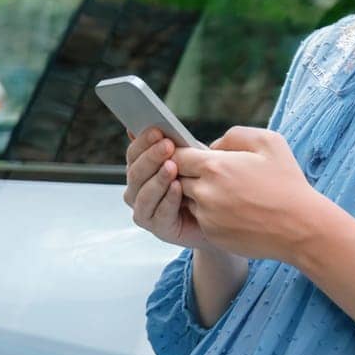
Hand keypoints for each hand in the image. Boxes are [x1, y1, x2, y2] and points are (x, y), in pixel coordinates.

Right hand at [123, 127, 209, 249]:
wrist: (219, 217)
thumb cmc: (202, 183)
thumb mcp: (191, 159)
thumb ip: (172, 145)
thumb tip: (143, 126)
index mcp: (142, 170)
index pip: (134, 153)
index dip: (143, 141)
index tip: (157, 130)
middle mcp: (137, 190)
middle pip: (135, 172)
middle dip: (151, 157)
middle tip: (167, 145)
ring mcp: (144, 210)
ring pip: (143, 193)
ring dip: (158, 178)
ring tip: (172, 166)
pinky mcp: (157, 228)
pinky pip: (159, 213)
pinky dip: (168, 199)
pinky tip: (177, 187)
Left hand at [171, 126, 321, 262]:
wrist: (301, 226)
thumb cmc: (287, 182)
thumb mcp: (269, 142)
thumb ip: (234, 136)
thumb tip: (212, 146)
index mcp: (215, 166)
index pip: (176, 156)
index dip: (181, 154)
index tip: (190, 155)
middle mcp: (204, 191)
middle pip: (177, 178)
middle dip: (190, 174)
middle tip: (215, 175)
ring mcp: (206, 216)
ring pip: (188, 200)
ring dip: (201, 195)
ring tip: (230, 194)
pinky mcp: (212, 234)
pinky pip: (202, 219)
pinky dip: (213, 214)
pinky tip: (237, 211)